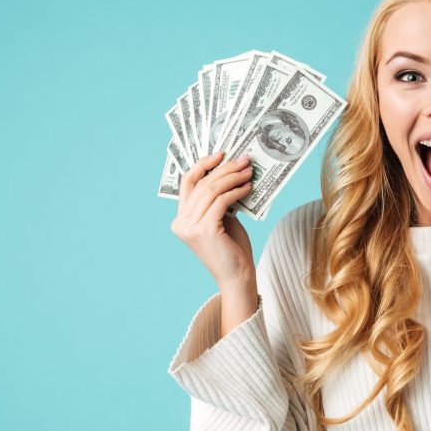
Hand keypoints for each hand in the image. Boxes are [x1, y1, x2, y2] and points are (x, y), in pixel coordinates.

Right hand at [170, 150, 255, 289]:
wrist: (238, 276)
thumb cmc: (232, 249)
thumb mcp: (223, 219)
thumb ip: (219, 200)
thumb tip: (231, 172)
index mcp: (181, 219)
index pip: (188, 183)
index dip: (203, 165)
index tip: (221, 154)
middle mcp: (181, 222)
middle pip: (202, 184)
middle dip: (225, 169)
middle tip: (244, 160)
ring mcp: (190, 227)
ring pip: (212, 190)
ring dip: (233, 177)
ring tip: (249, 172)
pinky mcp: (204, 230)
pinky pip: (222, 201)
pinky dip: (236, 191)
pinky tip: (248, 188)